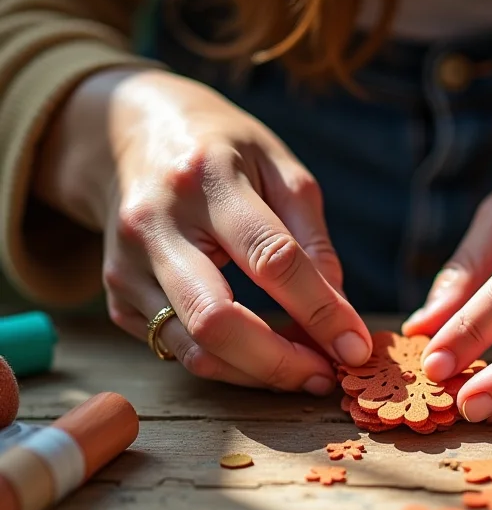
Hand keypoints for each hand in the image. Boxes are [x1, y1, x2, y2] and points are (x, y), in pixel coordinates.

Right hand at [36, 69, 371, 392]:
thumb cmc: (221, 150)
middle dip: (280, 363)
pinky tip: (260, 354)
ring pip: (195, 350)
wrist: (129, 134)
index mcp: (206, 179)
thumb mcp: (279, 169)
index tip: (355, 347)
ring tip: (302, 370)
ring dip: (257, 374)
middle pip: (217, 321)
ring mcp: (127, 267)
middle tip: (324, 375)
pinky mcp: (118, 297)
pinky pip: (179, 350)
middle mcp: (155, 225)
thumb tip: (339, 315)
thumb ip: (312, 241)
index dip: (320, 311)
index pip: (271, 259)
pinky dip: (229, 364)